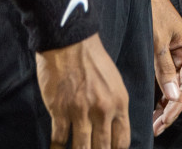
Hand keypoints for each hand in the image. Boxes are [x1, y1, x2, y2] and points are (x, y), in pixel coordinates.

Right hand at [36, 33, 130, 148]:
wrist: (71, 44)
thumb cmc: (94, 61)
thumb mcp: (115, 83)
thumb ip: (115, 106)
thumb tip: (113, 129)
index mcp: (120, 103)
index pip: (122, 141)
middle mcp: (103, 111)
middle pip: (102, 148)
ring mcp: (81, 112)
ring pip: (81, 148)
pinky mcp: (60, 111)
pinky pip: (59, 139)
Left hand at [149, 0, 181, 135]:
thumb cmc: (153, 12)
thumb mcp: (158, 41)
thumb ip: (165, 69)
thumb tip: (173, 96)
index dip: (178, 105)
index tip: (164, 121)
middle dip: (170, 109)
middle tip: (156, 127)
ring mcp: (172, 56)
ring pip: (173, 87)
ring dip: (164, 105)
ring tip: (152, 123)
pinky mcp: (161, 56)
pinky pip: (163, 80)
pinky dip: (158, 94)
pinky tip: (150, 107)